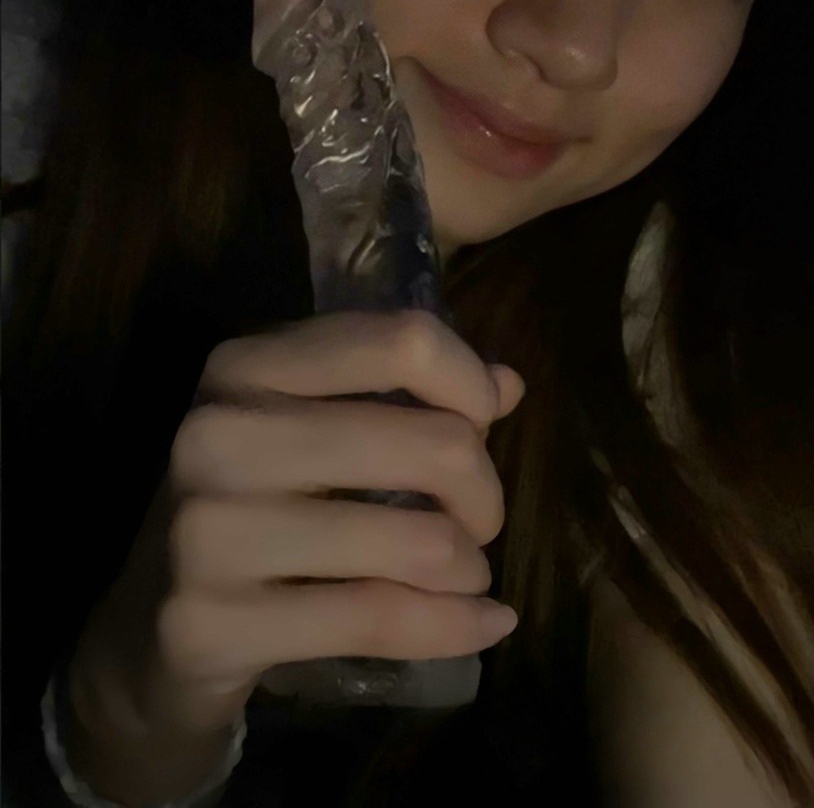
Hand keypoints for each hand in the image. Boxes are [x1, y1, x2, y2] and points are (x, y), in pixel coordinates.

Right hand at [69, 310, 524, 737]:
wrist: (146, 631)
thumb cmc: (251, 508)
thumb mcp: (313, 431)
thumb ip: (405, 396)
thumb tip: (509, 384)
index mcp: (247, 364)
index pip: (403, 340)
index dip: (468, 384)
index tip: (482, 426)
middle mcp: (218, 432)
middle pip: (433, 443)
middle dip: (484, 493)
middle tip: (476, 522)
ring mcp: (207, 531)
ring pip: (419, 541)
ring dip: (468, 567)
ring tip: (462, 574)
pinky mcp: (211, 624)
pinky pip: (380, 620)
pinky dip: (455, 626)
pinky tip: (484, 623)